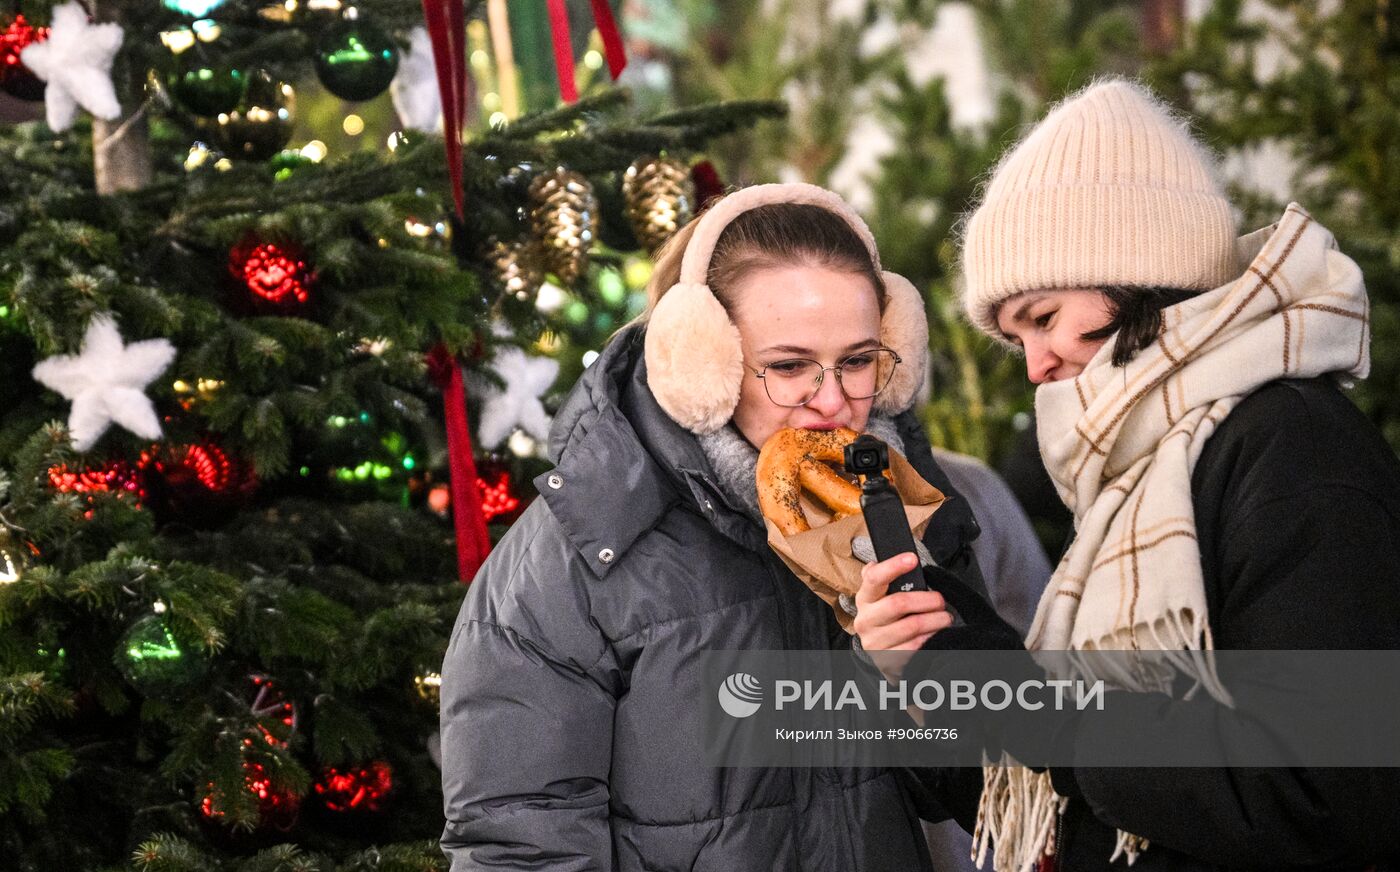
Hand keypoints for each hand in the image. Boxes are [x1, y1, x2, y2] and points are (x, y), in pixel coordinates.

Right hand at [852, 551, 951, 681]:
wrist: (885, 655)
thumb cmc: (890, 619)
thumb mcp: (883, 597)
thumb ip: (885, 578)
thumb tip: (885, 560)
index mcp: (865, 599)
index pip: (873, 578)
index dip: (893, 566)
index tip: (912, 558)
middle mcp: (865, 620)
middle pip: (898, 603)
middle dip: (927, 600)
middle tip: (941, 601)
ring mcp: (874, 643)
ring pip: (912, 626)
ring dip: (935, 620)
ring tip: (944, 618)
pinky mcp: (887, 661)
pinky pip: (915, 647)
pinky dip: (931, 638)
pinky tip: (935, 635)